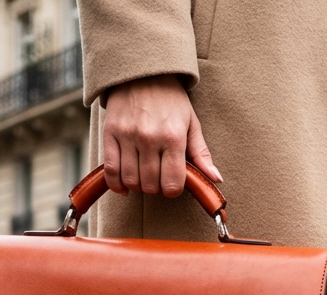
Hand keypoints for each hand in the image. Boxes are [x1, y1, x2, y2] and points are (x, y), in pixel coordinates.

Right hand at [102, 75, 220, 197]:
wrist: (143, 72)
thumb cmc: (171, 100)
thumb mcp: (191, 123)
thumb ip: (202, 154)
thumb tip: (216, 179)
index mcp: (173, 136)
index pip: (172, 182)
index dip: (173, 190)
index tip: (173, 184)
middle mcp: (149, 138)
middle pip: (150, 185)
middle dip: (156, 188)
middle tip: (158, 178)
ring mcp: (128, 136)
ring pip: (130, 180)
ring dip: (138, 186)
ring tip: (143, 177)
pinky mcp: (110, 133)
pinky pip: (110, 170)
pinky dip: (116, 184)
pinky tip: (124, 185)